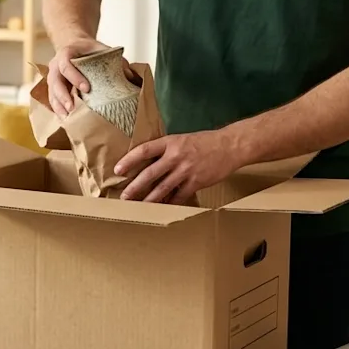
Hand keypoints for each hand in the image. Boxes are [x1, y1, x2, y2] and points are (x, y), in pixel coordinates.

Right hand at [46, 38, 126, 117]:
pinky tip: (65, 119)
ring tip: (67, 117)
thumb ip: (114, 60)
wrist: (75, 47)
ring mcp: (52, 77)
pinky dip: (58, 109)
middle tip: (72, 108)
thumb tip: (129, 75)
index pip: (66, 65)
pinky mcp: (53, 87)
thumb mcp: (101, 49)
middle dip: (63, 96)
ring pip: (51, 92)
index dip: (74, 77)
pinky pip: (52, 99)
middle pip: (55, 81)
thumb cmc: (88, 50)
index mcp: (66, 53)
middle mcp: (55, 65)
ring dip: (58, 106)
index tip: (86, 88)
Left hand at [114, 130, 246, 203]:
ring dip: (149, 199)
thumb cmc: (204, 142)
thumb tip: (147, 164)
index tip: (118, 170)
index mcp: (170, 143)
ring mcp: (186, 170)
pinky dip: (170, 203)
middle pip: (150, 173)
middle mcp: (176, 156)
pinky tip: (162, 209)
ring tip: (138, 207)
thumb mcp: (181, 140)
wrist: (229, 146)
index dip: (129, 160)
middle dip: (135, 187)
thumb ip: (166, 150)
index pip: (144, 150)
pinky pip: (179, 196)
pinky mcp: (196, 182)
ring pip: (162, 188)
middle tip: (124, 197)